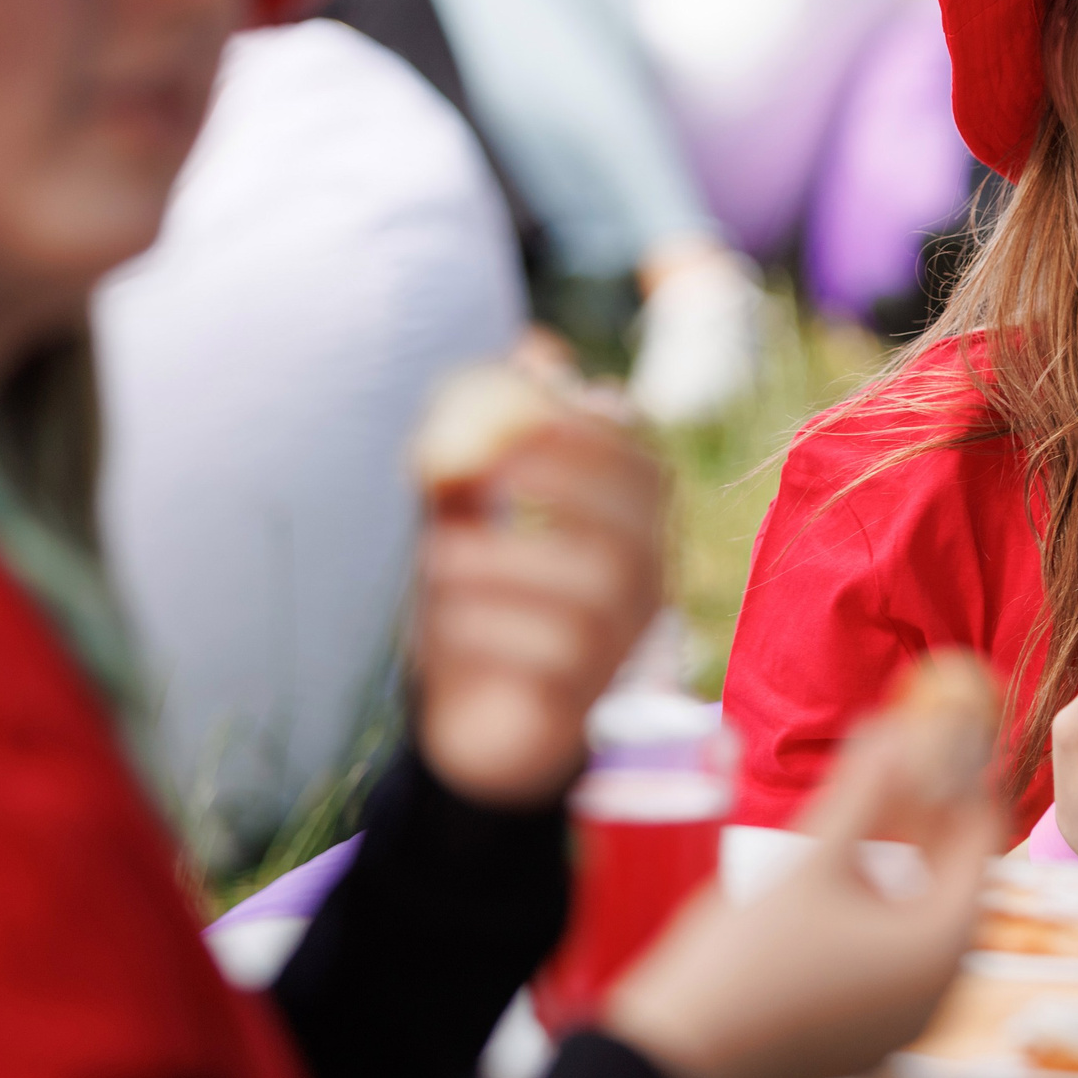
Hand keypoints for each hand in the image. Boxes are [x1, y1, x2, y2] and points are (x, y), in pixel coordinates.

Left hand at [409, 410, 665, 807]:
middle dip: (560, 484)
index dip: (592, 432)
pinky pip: (541, 660)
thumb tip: (531, 352)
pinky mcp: (576, 710)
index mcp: (633, 533)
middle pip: (630, 530)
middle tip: (480, 462)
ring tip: (433, 559)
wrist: (472, 725)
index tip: (522, 403)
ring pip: (581, 595)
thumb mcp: (470, 511)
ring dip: (496, 562)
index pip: (643, 472)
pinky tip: (438, 626)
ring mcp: (616, 655)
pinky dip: (479, 629)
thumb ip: (484, 440)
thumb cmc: (479, 599)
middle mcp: (644, 593)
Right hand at [603, 710, 1001, 1077]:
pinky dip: (881, 914)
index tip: (950, 739)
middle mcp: (934, 997)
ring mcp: (899, 1026)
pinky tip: (845, 881)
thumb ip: (862, 788)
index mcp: (936, 952)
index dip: (966, 785)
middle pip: (952, 887)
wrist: (672, 1051)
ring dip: (905, 868)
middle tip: (911, 768)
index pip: (979, 847)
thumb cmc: (741, 961)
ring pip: (919, 926)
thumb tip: (895, 727)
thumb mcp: (810, 860)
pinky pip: (892, 963)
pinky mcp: (862, 1039)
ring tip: (874, 815)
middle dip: (932, 824)